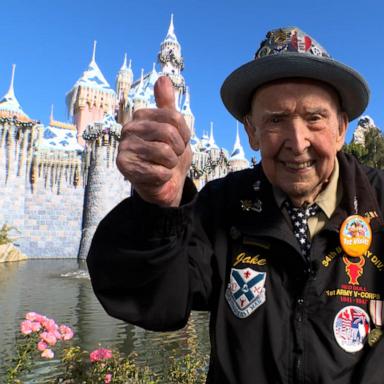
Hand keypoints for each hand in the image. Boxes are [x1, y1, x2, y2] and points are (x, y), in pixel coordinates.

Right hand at [117, 76, 191, 206]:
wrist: (165, 183)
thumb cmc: (169, 155)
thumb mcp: (174, 129)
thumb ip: (168, 106)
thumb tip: (163, 78)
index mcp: (140, 116)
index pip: (174, 117)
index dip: (184, 134)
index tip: (179, 142)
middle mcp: (128, 129)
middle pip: (169, 133)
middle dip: (178, 149)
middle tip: (171, 156)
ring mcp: (124, 147)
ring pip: (165, 153)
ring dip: (171, 164)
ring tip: (164, 165)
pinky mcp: (124, 167)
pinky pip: (160, 171)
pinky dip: (165, 177)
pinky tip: (157, 176)